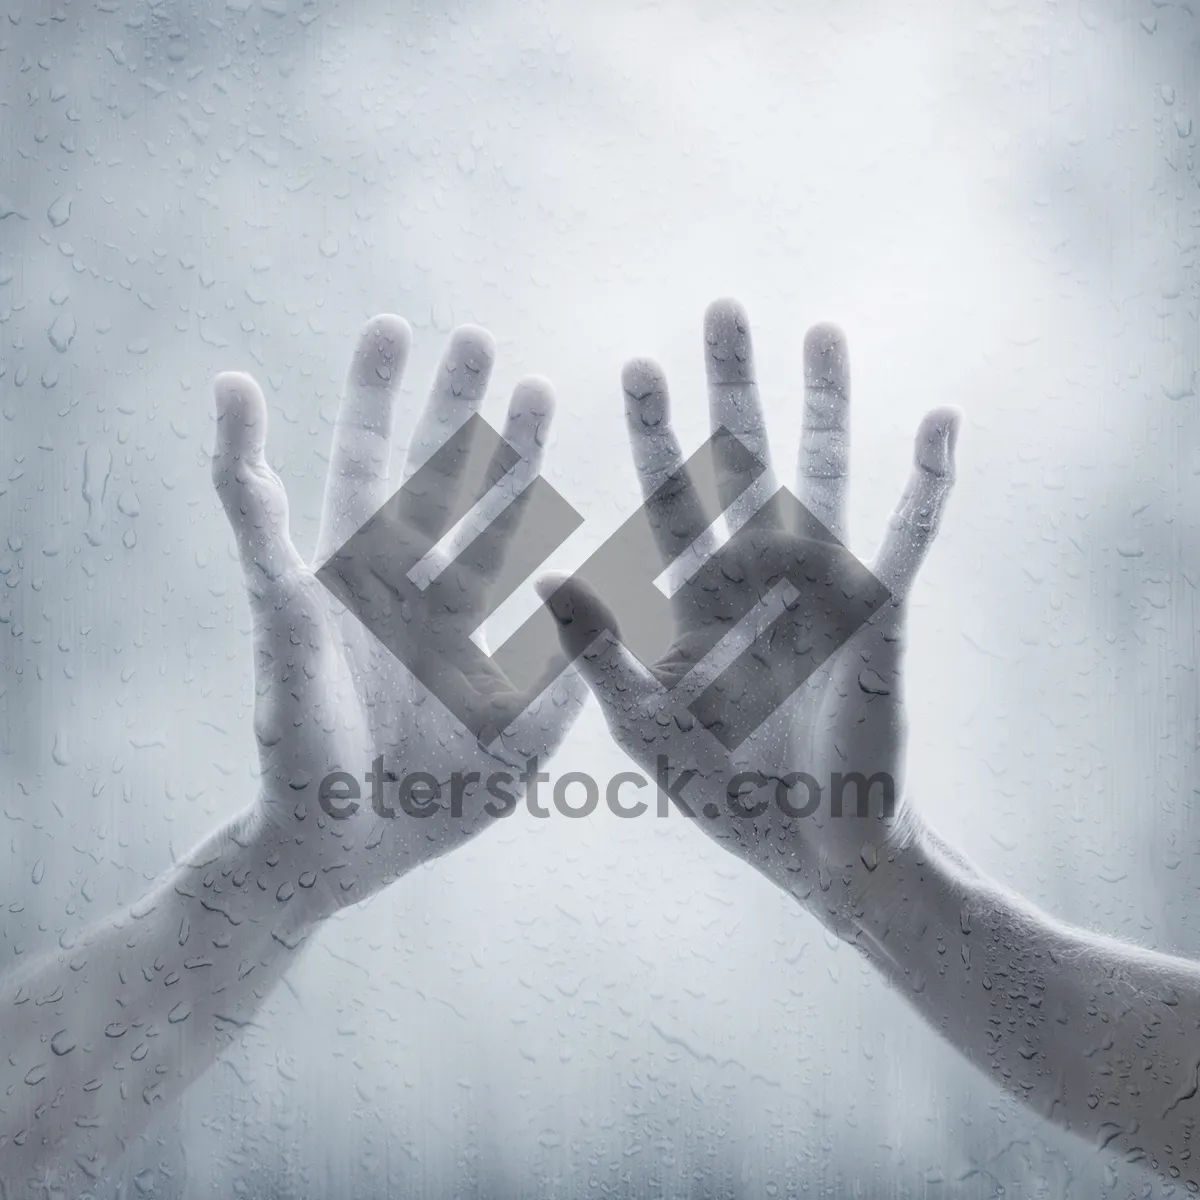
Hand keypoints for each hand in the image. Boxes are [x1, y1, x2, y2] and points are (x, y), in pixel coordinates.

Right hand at [212, 316, 582, 917]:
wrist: (346, 849)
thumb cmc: (434, 805)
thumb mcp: (526, 742)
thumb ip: (568, 680)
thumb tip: (604, 613)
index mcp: (458, 614)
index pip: (494, 514)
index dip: (516, 454)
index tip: (541, 389)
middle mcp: (405, 587)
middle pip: (433, 474)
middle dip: (456, 408)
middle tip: (479, 336)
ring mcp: (345, 591)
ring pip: (357, 474)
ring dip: (369, 401)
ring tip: (388, 326)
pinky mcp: (287, 606)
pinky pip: (257, 522)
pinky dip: (241, 458)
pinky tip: (236, 390)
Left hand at [538, 298, 958, 936]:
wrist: (815, 844)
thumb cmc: (725, 794)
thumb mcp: (645, 726)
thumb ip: (600, 653)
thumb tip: (550, 575)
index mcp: (695, 600)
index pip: (671, 499)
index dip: (655, 434)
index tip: (638, 368)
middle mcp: (757, 579)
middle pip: (743, 462)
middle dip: (734, 389)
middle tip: (723, 307)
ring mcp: (821, 588)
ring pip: (822, 477)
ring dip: (825, 407)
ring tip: (822, 333)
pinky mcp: (881, 612)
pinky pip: (908, 535)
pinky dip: (927, 482)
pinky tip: (941, 424)